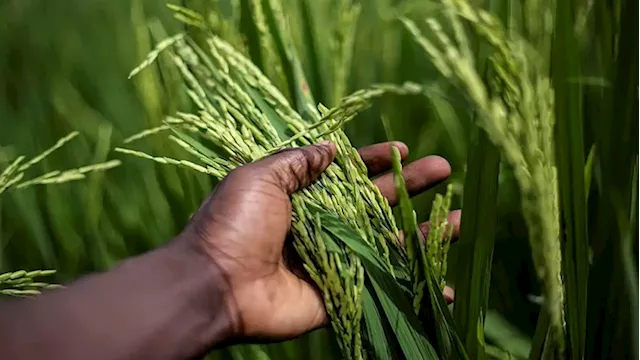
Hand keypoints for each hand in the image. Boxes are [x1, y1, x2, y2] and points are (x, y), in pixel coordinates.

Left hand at [180, 141, 460, 342]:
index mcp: (302, 196)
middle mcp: (322, 225)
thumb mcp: (260, 178)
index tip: (403, 148)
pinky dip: (414, 285)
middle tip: (443, 168)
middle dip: (410, 186)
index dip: (375, 160)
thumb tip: (329, 148)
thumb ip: (297, 163)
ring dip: (423, 233)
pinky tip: (446, 284)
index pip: (347, 174)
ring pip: (387, 244)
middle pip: (375, 204)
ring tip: (461, 219)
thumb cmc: (234, 224)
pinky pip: (382, 286)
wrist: (216, 284)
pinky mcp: (339, 293)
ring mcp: (333, 260)